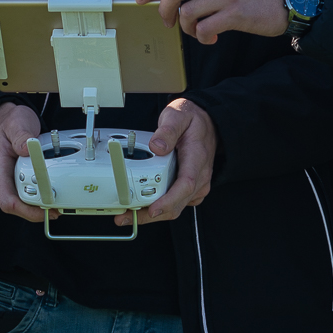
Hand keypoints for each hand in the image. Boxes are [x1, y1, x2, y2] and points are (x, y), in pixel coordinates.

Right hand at [0, 102, 46, 222]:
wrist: (9, 120)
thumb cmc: (10, 123)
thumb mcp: (16, 124)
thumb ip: (21, 135)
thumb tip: (26, 148)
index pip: (6, 198)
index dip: (25, 209)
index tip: (43, 207)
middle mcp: (4, 178)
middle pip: (16, 206)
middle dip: (36, 212)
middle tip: (56, 209)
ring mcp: (12, 179)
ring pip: (24, 202)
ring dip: (40, 207)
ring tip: (58, 205)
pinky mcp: (22, 178)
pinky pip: (31, 193)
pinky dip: (43, 197)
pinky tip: (55, 195)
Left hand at [117, 97, 214, 225]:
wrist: (206, 122)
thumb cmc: (192, 120)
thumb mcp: (178, 116)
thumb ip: (167, 130)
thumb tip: (156, 147)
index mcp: (196, 158)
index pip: (185, 185)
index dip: (168, 200)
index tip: (153, 209)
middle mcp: (199, 175)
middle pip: (177, 203)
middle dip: (151, 215)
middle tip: (126, 216)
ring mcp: (196, 184)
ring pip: (175, 207)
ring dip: (152, 214)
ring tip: (128, 214)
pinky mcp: (190, 188)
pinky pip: (176, 203)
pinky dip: (159, 208)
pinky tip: (142, 206)